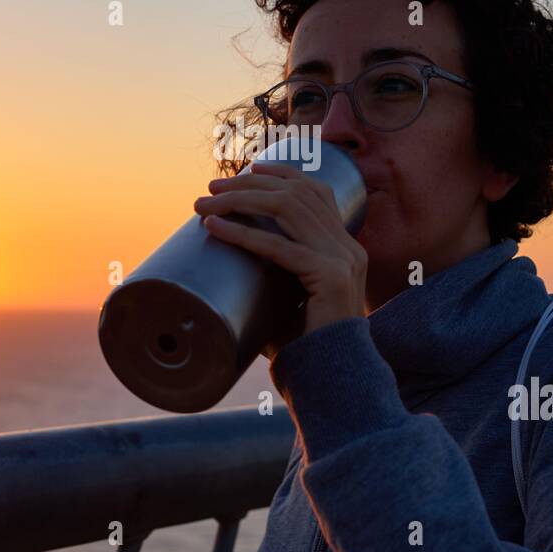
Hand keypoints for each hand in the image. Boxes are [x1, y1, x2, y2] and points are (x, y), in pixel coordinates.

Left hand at [193, 162, 367, 341]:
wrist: (331, 380)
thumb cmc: (304, 345)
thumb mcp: (289, 299)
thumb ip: (270, 276)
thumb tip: (222, 262)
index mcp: (345, 247)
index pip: (316, 191)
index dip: (281, 173)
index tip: (246, 170)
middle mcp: (348, 247)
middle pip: (297, 193)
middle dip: (249, 184)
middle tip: (210, 188)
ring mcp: (342, 260)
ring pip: (287, 209)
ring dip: (239, 201)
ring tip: (204, 204)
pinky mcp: (329, 278)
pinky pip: (279, 248)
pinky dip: (242, 234)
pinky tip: (215, 228)